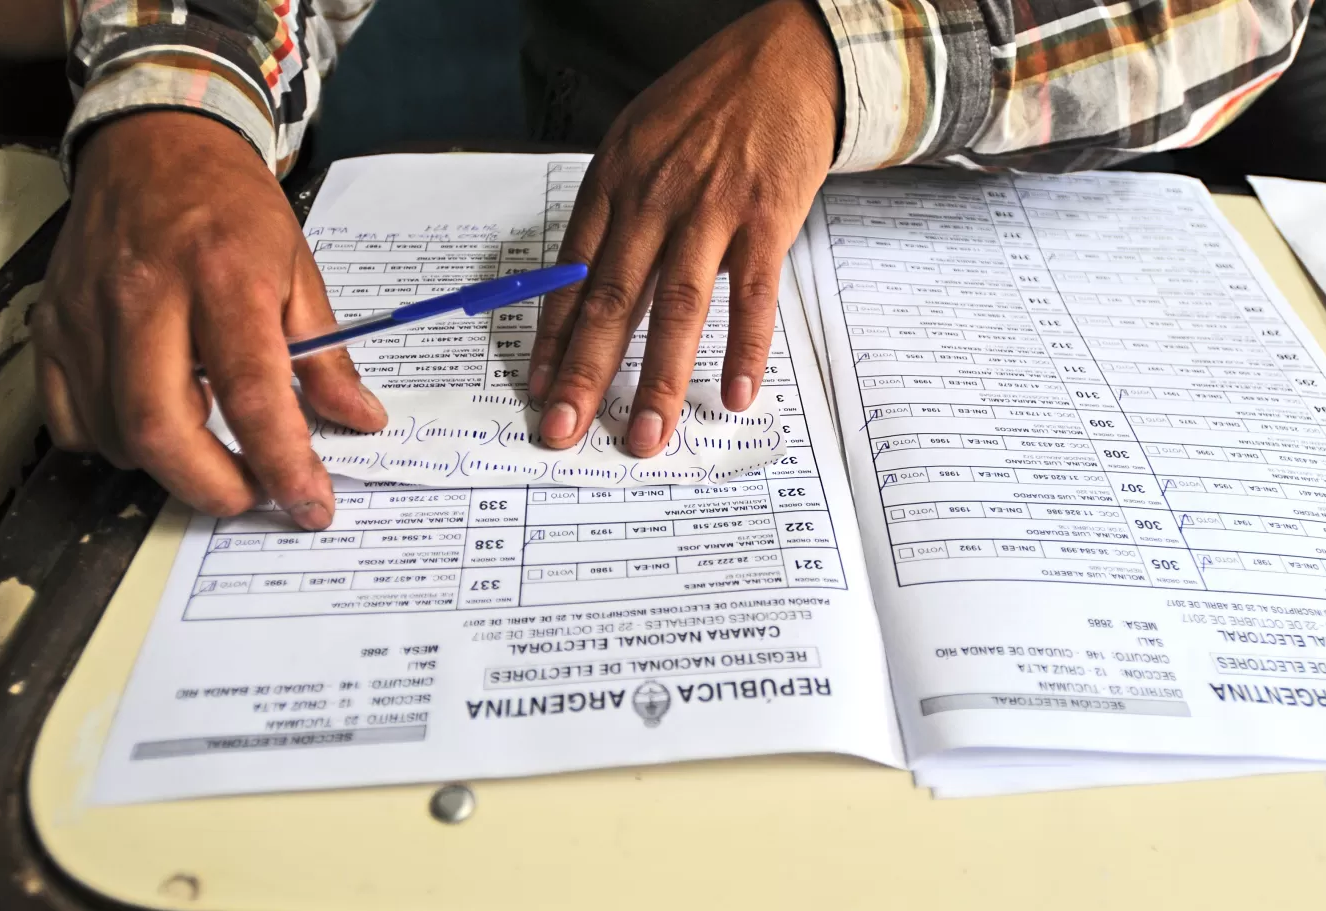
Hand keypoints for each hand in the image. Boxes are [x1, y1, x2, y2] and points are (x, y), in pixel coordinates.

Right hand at [33, 111, 385, 528]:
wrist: (156, 144)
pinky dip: (116, 445)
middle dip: (216, 486)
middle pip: (163, 428)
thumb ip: (328, 355)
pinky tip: (155, 422)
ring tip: (213, 446)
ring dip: (172, 466)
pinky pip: (71, 420)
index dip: (282, 462)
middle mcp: (145, 296)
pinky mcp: (53, 327)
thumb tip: (360, 419)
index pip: (252, 392)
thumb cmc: (232, 206)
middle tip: (257, 494)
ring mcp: (89, 314)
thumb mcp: (300, 270)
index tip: (310, 504)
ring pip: (116, 433)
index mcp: (222, 278)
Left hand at [528, 0, 839, 456]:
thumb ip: (615, 213)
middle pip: (613, 300)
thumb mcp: (638, 142)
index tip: (539, 389)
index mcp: (613, 182)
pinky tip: (735, 393)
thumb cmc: (708, 106)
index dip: (553, 339)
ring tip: (645, 435)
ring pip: (677, 307)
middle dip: (586, 373)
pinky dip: (744, 348)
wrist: (785, 60)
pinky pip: (752, 295)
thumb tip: (591, 288)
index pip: (572, 275)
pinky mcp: (766, 219)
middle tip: (565, 429)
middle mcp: (654, 198)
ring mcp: (712, 210)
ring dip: (659, 380)